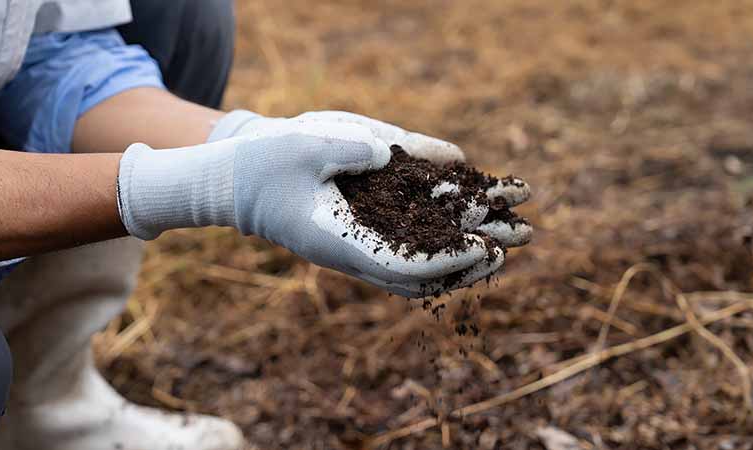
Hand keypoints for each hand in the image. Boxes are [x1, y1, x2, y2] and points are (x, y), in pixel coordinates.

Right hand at [118, 111, 530, 296]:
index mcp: (336, 242)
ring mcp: (354, 250)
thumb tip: (393, 153)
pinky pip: (406, 251)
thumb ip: (348, 149)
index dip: (447, 260)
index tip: (485, 248)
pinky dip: (440, 245)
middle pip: (422, 274)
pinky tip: (467, 227)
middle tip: (520, 239)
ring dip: (464, 254)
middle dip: (472, 259)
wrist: (233, 185)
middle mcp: (350, 255)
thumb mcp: (302, 146)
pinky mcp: (356, 238)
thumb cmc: (261, 165)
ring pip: (418, 268)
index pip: (402, 266)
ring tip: (507, 234)